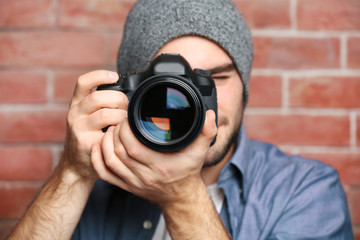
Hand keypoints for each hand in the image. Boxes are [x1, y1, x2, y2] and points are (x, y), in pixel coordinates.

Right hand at [62, 70, 127, 178]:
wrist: (77, 165)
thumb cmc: (89, 136)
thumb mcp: (87, 116)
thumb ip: (100, 103)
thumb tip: (127, 90)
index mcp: (77, 104)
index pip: (83, 82)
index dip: (100, 76)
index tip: (115, 76)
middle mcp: (75, 114)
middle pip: (99, 97)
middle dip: (119, 100)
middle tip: (126, 108)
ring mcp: (80, 129)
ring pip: (106, 114)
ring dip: (122, 116)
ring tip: (125, 122)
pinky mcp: (88, 144)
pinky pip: (110, 133)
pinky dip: (120, 132)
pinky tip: (122, 135)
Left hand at [91, 110, 216, 204]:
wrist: (180, 196)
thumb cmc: (187, 172)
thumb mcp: (200, 151)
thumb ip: (206, 132)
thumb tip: (210, 115)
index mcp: (160, 165)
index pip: (133, 146)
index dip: (125, 129)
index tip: (128, 117)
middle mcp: (144, 175)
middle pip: (118, 151)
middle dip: (115, 132)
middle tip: (119, 120)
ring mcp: (133, 182)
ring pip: (109, 161)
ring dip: (105, 142)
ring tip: (111, 129)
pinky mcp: (126, 186)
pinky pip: (105, 175)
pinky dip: (98, 160)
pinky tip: (98, 147)